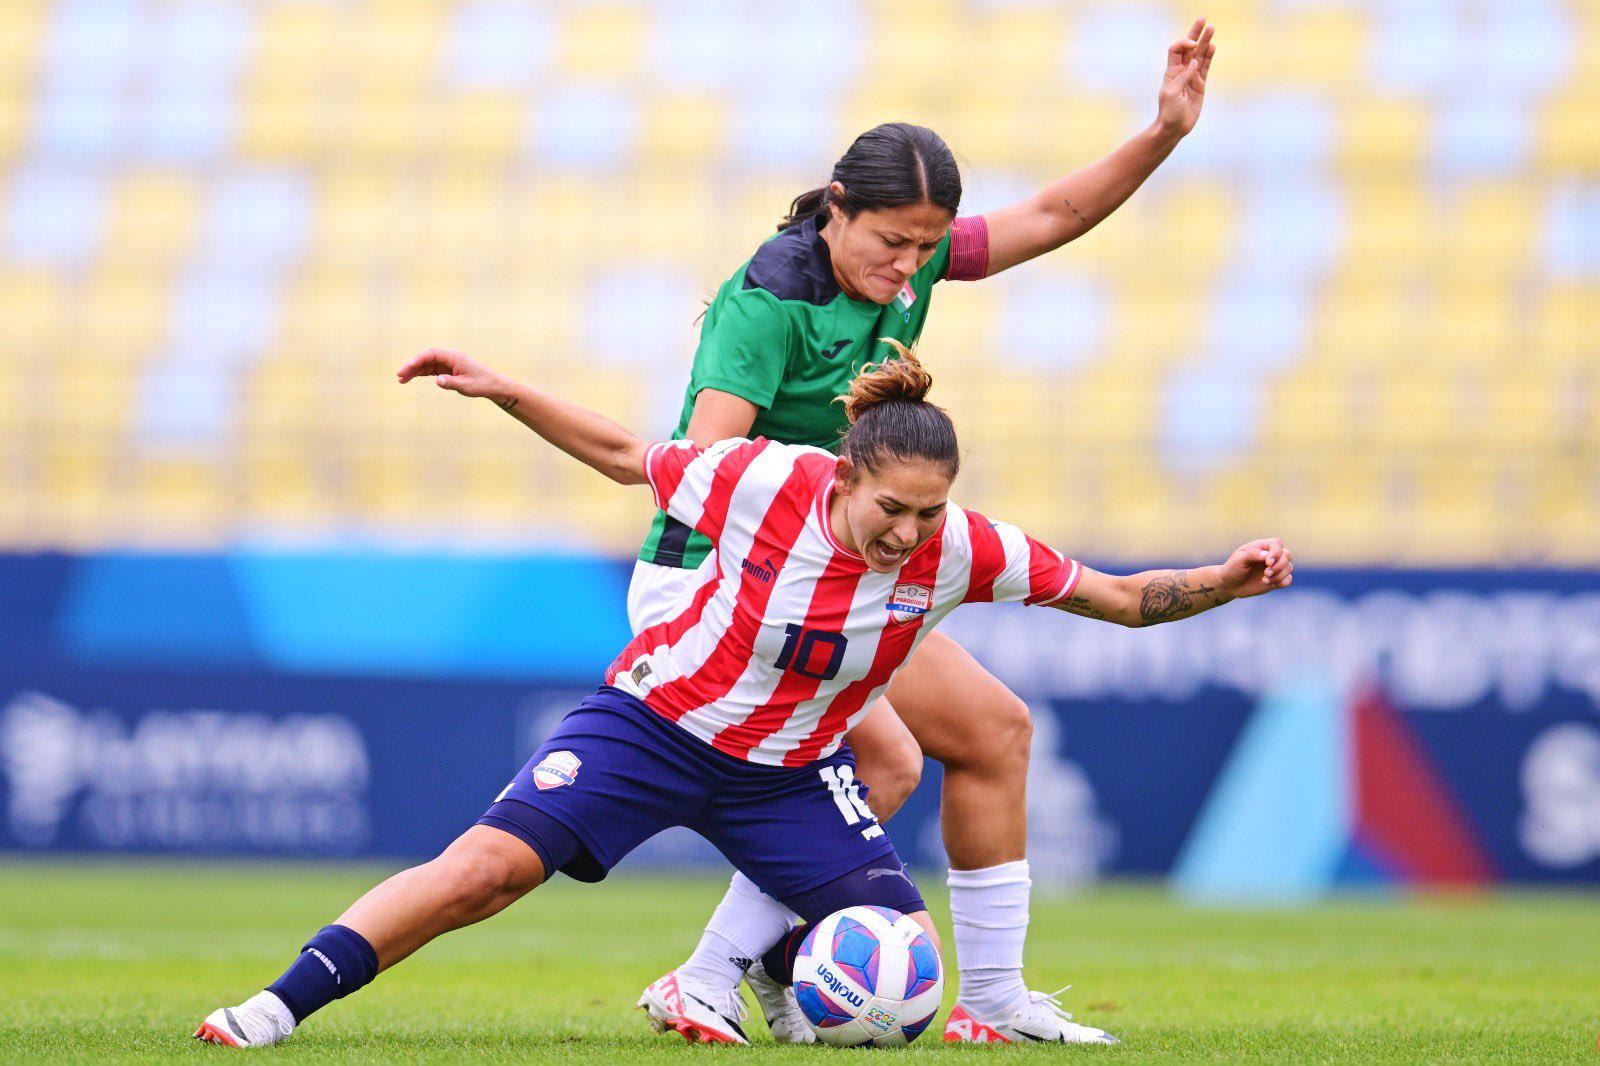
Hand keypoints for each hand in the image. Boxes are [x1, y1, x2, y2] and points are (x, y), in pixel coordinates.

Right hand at [397, 348, 508, 401]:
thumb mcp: (466, 386)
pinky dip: (421, 373)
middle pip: (426, 358)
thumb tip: (437, 380)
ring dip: (414, 371)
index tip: (408, 366)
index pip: (432, 354)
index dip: (418, 359)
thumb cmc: (482, 384)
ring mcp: (448, 362)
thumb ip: (451, 383)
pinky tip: (410, 378)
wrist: (493, 385)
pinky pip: (431, 369)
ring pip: (427, 364)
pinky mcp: (448, 369)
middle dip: (412, 365)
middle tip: (399, 375)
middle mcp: (450, 357)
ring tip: (401, 379)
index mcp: (454, 356)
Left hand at [1156, 18, 1214, 137]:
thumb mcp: (1172, 93)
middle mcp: (1182, 71)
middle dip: (1195, 33)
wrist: (1175, 127)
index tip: (1192, 44)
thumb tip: (1195, 62)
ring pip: (1200, 55)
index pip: (1176, 49)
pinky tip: (1213, 47)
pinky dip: (1209, 57)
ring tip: (1212, 29)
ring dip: (1206, 42)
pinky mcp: (1201, 84)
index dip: (1184, 43)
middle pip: (1189, 48)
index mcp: (1171, 71)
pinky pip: (1206, 67)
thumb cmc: (1169, 111)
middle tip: (1203, 20)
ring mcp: (1192, 76)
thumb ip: (1184, 76)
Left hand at [1218, 538, 1293, 598]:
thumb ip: (1252, 554)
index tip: (1268, 563)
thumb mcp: (1239, 559)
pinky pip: (1288, 580)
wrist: (1230, 584)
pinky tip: (1268, 583)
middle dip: (1279, 566)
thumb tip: (1267, 555)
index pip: (1277, 544)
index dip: (1276, 553)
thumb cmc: (1233, 568)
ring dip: (1278, 576)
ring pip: (1289, 568)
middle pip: (1287, 555)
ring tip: (1264, 580)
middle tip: (1266, 573)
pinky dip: (1281, 582)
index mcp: (1262, 546)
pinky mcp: (1277, 579)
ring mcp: (1276, 567)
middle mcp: (1271, 555)